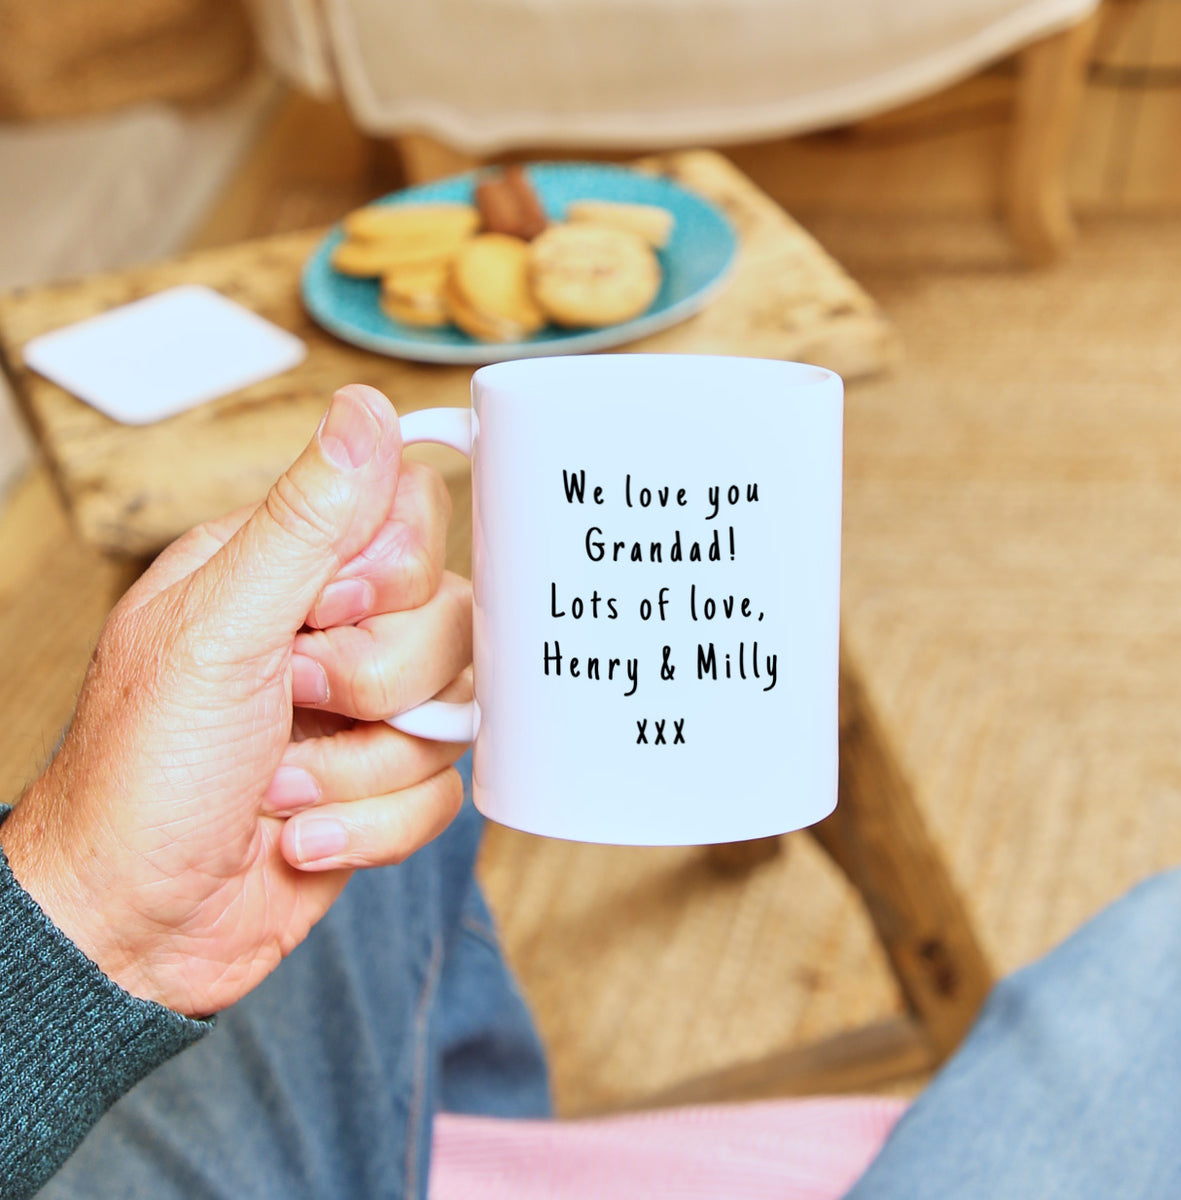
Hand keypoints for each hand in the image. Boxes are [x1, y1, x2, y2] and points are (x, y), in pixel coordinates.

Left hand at [0, 385, 470, 1017]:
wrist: (130, 930)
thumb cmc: (141, 776)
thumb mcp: (218, 631)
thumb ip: (304, 521)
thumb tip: (367, 407)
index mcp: (282, 569)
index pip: (408, 516)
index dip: (389, 574)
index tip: (324, 616)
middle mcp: (330, 631)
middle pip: (447, 616)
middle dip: (373, 685)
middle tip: (291, 705)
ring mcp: (362, 711)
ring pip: (455, 711)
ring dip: (364, 768)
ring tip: (281, 786)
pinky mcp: (383, 783)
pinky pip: (444, 790)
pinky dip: (371, 824)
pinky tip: (299, 833)